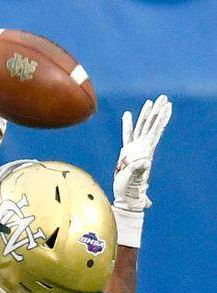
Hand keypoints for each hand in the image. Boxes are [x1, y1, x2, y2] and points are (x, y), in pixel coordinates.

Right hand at [114, 94, 171, 212]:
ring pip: (142, 127)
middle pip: (150, 125)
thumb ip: (138, 170)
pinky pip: (128, 134)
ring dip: (146, 114)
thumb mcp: (133, 179)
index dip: (161, 119)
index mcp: (145, 151)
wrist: (126, 196)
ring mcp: (135, 149)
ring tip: (150, 101)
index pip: (155, 131)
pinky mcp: (126, 152)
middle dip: (157, 111)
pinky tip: (127, 114)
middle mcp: (142, 148)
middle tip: (163, 97)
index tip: (167, 107)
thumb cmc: (130, 189)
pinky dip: (128, 124)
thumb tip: (145, 162)